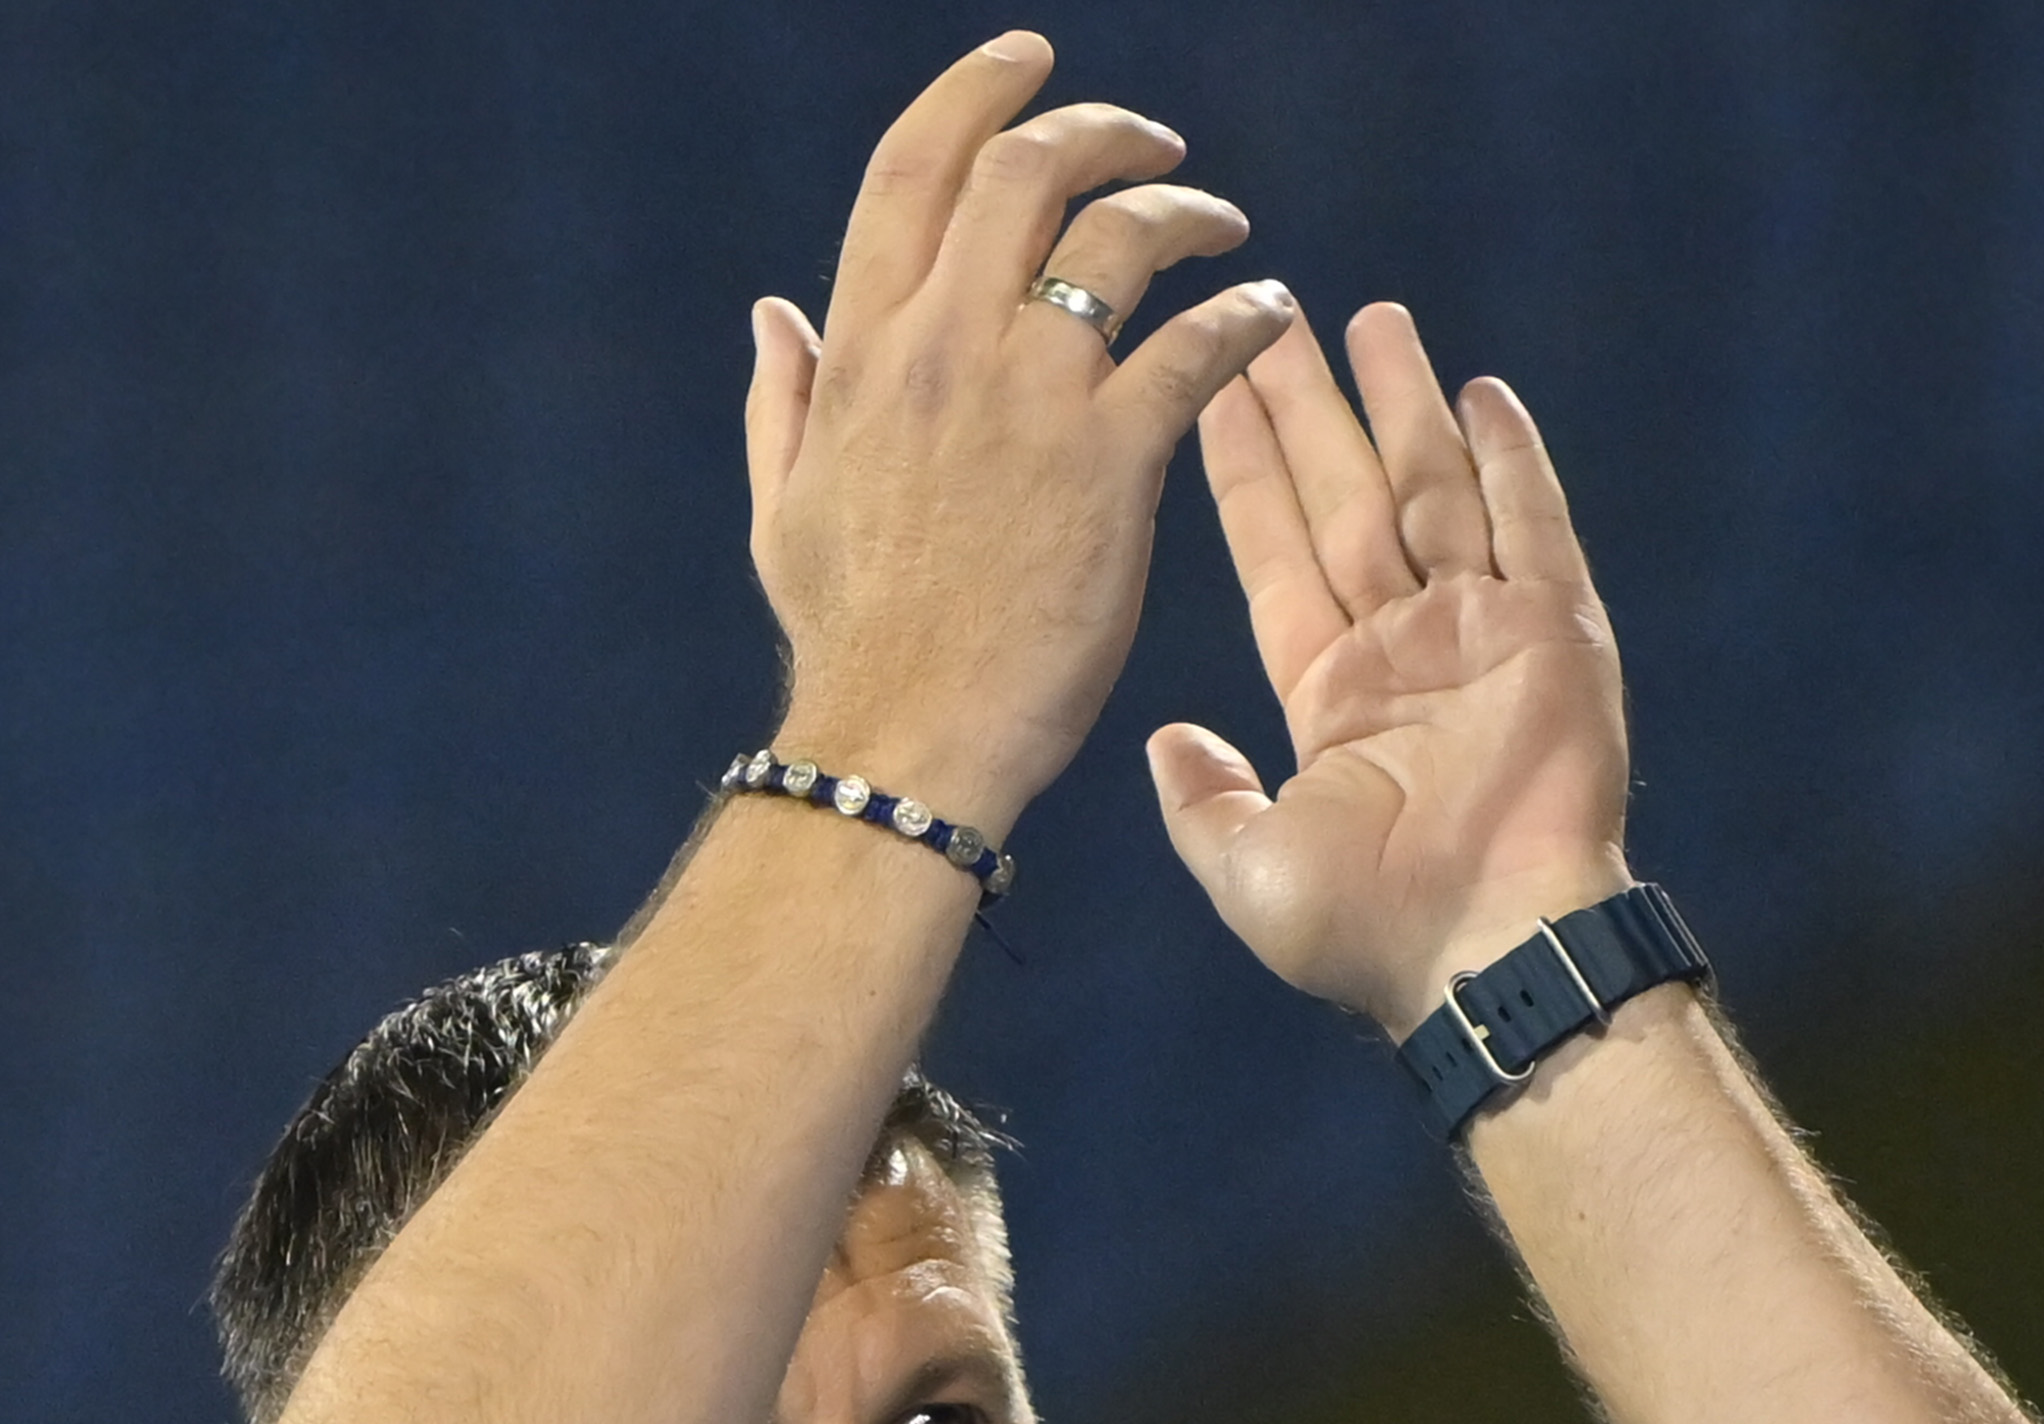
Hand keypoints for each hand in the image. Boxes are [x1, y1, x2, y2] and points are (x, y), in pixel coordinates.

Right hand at [743, 33, 1297, 839]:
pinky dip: (1242, 313)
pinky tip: (1268, 312)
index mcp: (863, 346)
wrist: (904, 736)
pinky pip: (1193, 348)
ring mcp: (1029, 400)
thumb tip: (774, 311)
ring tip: (1223, 226)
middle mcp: (942, 347)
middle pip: (1023, 172)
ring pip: (1116, 239)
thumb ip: (783, 396)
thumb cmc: (851, 637)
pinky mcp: (1110, 464)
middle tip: (1155, 146)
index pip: (914, 169)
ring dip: (1183, 211)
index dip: (975, 93)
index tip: (1029, 62)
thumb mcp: (783, 502)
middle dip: (1098, 131)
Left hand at [1150, 305, 1632, 1034]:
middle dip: (1313, 410)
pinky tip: (1481, 391)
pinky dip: (1511, 457)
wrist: (1487, 955)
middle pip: (1349, 499)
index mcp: (1330, 694)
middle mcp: (1404, 651)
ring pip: (1433, 491)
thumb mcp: (1251, 867)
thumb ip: (1203, 798)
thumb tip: (1165, 740)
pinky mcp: (1555, 634)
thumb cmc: (1371, 931)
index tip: (1213, 389)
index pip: (1277, 553)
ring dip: (1402, 405)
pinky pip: (1532, 525)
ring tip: (1370, 319)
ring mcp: (1483, 637)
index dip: (1247, 471)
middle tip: (1275, 317)